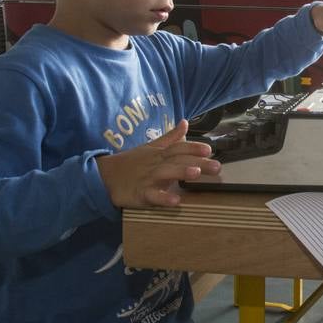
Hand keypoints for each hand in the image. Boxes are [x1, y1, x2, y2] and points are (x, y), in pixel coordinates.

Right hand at [96, 120, 219, 209]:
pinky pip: (152, 196)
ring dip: (181, 172)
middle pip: (178, 160)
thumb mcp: (151, 147)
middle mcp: (156, 164)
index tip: (209, 148)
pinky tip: (176, 200)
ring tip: (196, 173)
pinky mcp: (140, 194)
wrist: (105, 176)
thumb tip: (185, 122)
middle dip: (198, 162)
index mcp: (160, 153)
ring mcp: (148, 178)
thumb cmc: (133, 163)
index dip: (194, 147)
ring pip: (166, 174)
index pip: (179, 148)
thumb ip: (170, 137)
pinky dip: (163, 198)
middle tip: (216, 166)